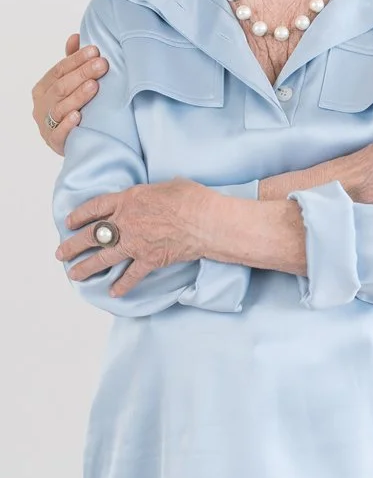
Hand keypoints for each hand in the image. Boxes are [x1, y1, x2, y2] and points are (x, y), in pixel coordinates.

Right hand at [32, 34, 108, 153]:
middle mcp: (42, 105)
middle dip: (82, 74)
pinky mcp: (54, 143)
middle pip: (61, 87)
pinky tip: (78, 116)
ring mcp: (46, 125)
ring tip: (93, 86)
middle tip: (101, 65)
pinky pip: (59, 133)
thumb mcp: (71, 83)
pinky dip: (68, 124)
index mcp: (43, 88)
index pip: (58, 70)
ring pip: (60, 108)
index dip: (76, 60)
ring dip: (77, 96)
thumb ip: (72, 63)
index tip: (95, 50)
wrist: (75, 141)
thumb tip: (76, 37)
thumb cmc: (72, 107)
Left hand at [56, 179, 203, 297]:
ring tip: (74, 274)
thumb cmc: (192, 198)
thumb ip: (151, 193)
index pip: (96, 207)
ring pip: (103, 257)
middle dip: (73, 245)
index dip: (80, 215)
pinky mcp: (148, 260)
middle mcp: (126, 222)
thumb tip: (152, 196)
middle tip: (61, 253)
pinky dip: (122, 285)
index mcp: (129, 199)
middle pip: (92, 235)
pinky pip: (131, 275)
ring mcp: (135, 243)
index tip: (69, 222)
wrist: (206, 221)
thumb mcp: (167, 185)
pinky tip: (113, 292)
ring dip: (86, 267)